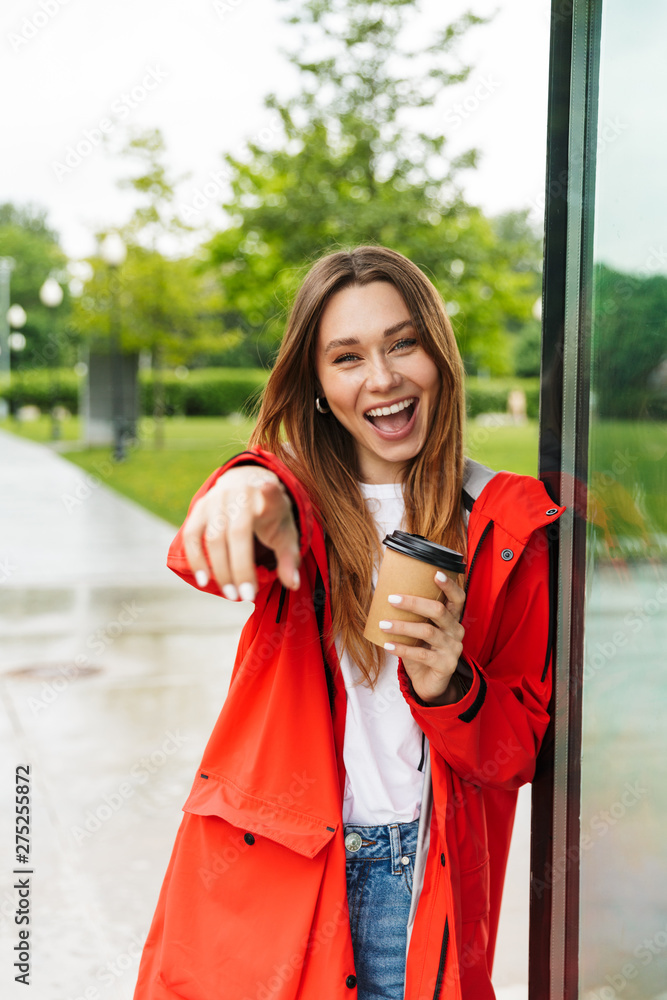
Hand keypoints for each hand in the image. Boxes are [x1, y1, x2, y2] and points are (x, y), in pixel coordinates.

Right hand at [181, 466, 300, 601]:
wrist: (245, 487)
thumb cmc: (270, 517)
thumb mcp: (286, 533)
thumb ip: (289, 558)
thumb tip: (292, 585)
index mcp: (268, 497)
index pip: (271, 494)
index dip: (270, 493)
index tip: (269, 488)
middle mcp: (240, 494)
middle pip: (237, 532)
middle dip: (240, 568)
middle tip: (246, 597)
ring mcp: (216, 499)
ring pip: (213, 538)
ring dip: (220, 570)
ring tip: (231, 594)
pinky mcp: (199, 508)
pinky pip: (192, 536)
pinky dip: (196, 559)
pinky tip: (204, 580)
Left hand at [379, 573, 465, 704]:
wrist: (429, 683)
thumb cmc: (423, 651)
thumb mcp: (420, 630)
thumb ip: (413, 615)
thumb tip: (386, 595)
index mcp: (452, 619)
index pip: (457, 598)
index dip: (449, 585)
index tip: (435, 572)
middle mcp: (456, 631)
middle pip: (439, 610)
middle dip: (414, 602)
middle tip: (392, 599)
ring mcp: (453, 648)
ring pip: (427, 631)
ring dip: (402, 626)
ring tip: (383, 624)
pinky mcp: (446, 665)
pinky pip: (421, 655)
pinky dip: (402, 649)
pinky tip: (388, 645)